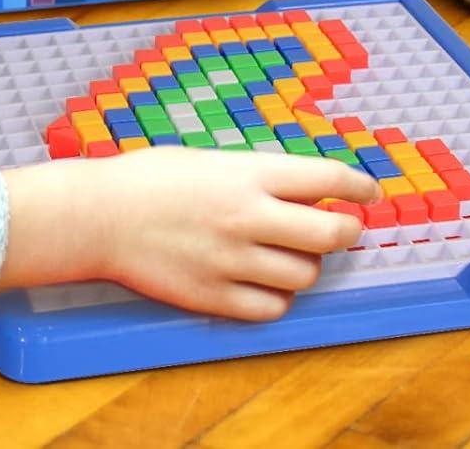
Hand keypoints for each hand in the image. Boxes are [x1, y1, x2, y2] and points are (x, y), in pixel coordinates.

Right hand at [0, 147, 380, 320]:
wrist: (99, 215)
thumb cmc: (151, 178)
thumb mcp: (213, 160)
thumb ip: (259, 176)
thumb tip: (305, 190)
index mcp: (249, 173)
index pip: (327, 178)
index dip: (359, 186)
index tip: (370, 191)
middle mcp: (248, 216)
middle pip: (331, 233)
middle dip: (347, 229)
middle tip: (345, 227)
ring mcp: (232, 261)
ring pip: (305, 274)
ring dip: (308, 264)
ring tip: (292, 253)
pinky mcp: (213, 297)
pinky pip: (271, 309)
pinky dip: (277, 298)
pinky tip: (266, 283)